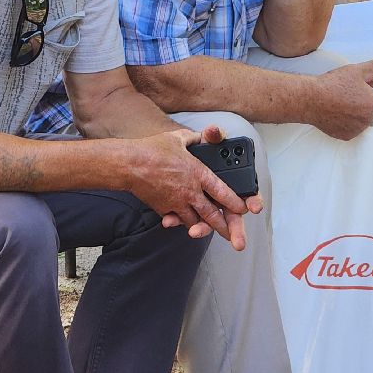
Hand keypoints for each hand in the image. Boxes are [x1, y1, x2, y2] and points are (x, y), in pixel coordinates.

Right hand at [127, 126, 259, 250]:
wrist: (130, 164)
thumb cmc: (152, 149)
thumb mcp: (177, 138)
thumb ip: (192, 138)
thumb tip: (200, 135)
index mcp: (198, 174)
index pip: (223, 192)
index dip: (236, 203)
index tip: (243, 209)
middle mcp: (191, 192)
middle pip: (212, 215)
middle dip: (225, 228)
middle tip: (233, 237)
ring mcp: (177, 203)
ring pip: (195, 222)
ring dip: (202, 228)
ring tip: (207, 232)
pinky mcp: (163, 209)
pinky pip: (176, 219)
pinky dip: (179, 221)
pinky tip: (181, 222)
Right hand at [302, 56, 372, 138]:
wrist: (310, 99)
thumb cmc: (333, 84)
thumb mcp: (356, 71)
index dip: (367, 95)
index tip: (356, 89)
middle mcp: (368, 121)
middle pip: (370, 113)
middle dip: (362, 105)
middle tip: (347, 95)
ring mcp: (356, 130)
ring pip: (359, 122)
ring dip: (354, 115)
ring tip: (339, 103)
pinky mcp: (344, 136)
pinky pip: (349, 129)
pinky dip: (344, 123)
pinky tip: (335, 112)